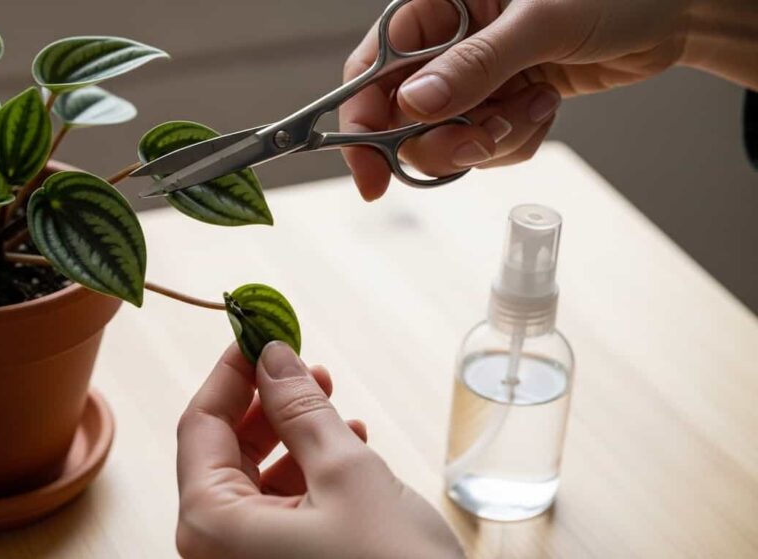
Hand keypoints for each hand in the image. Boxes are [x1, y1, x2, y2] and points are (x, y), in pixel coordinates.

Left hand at [175, 342, 463, 558]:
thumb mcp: (345, 473)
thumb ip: (301, 408)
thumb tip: (271, 355)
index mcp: (210, 523)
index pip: (200, 424)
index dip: (231, 372)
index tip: (260, 332)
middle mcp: (216, 549)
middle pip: (222, 451)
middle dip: (264, 401)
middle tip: (303, 364)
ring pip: (253, 477)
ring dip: (291, 432)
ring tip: (333, 401)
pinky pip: (278, 508)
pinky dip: (307, 471)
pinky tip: (346, 445)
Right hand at [339, 0, 695, 199]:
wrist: (675, 13)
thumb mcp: (540, 21)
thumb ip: (474, 65)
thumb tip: (416, 106)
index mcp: (438, 7)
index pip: (372, 70)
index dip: (360, 123)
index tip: (370, 173)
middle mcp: (447, 45)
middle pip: (401, 118)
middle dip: (441, 141)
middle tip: (480, 140)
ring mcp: (473, 77)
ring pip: (446, 139)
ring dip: (489, 140)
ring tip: (533, 107)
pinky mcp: (500, 102)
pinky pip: (485, 146)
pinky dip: (514, 140)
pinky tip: (545, 106)